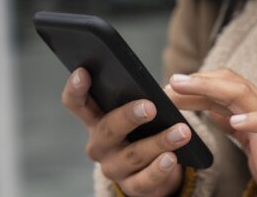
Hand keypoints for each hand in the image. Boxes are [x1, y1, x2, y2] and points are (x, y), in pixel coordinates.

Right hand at [62, 68, 191, 196]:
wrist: (151, 169)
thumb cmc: (141, 133)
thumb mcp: (134, 115)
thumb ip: (139, 99)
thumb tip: (163, 87)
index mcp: (97, 121)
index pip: (77, 103)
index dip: (76, 88)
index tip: (84, 72)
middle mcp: (99, 145)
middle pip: (107, 129)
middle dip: (128, 117)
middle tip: (150, 107)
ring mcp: (113, 168)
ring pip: (132, 155)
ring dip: (158, 142)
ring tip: (181, 132)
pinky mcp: (131, 187)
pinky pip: (144, 180)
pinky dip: (159, 168)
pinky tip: (171, 158)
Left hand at [165, 68, 256, 190]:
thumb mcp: (233, 126)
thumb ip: (217, 110)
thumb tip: (192, 98)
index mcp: (248, 99)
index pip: (220, 81)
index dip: (195, 82)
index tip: (170, 86)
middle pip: (228, 82)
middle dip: (198, 80)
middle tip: (173, 81)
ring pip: (244, 95)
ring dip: (211, 89)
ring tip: (186, 89)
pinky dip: (253, 120)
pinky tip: (234, 122)